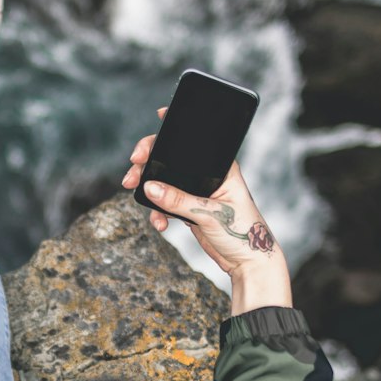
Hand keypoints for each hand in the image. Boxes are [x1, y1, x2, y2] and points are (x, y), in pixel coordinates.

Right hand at [121, 108, 289, 285]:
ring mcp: (197, 192)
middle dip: (148, 163)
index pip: (195, 140)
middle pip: (171, 160)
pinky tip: (159, 223)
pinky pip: (166, 204)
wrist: (247, 262)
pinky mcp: (189, 210)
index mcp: (221, 167)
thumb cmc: (242, 232)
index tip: (159, 118)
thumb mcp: (210, 214)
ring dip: (148, 188)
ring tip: (134, 192)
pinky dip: (158, 212)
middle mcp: (207, 175)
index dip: (175, 128)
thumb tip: (150, 188)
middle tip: (133, 170)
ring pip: (164, 182)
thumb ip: (179, 200)